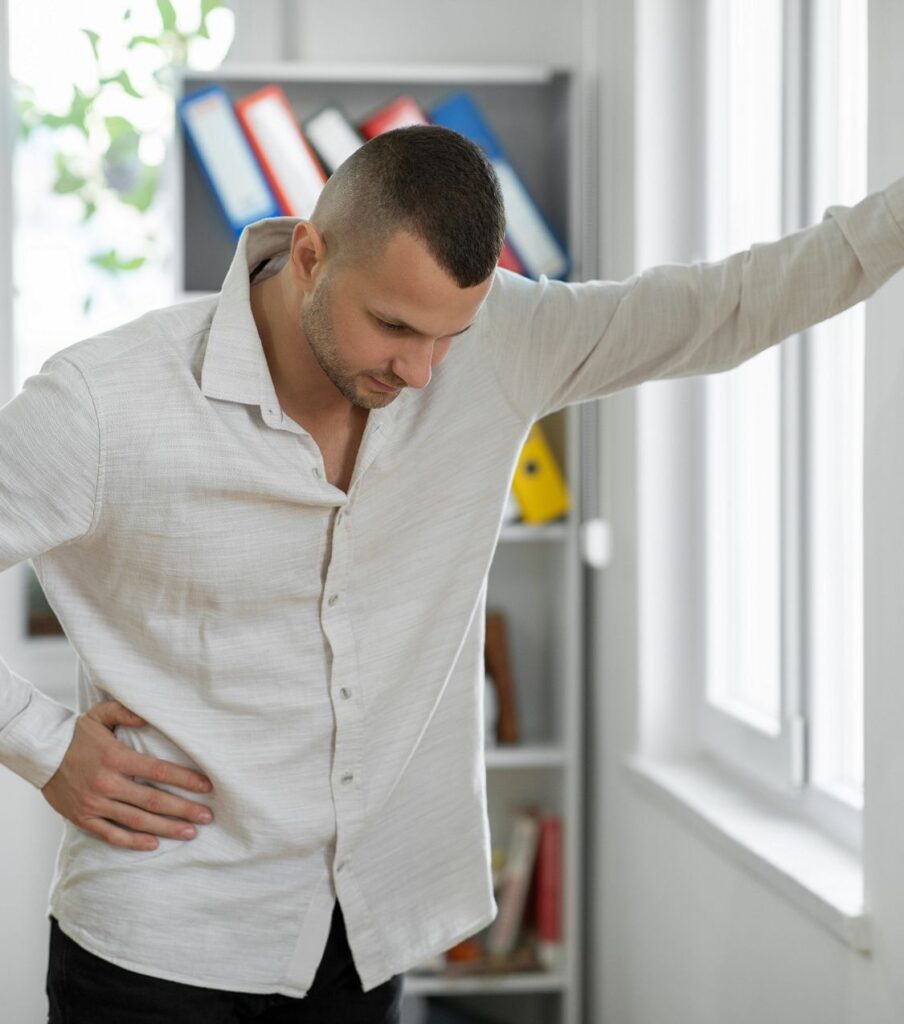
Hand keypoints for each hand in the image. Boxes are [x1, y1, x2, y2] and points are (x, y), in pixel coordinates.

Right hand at [41, 700, 213, 850]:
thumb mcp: (100, 713)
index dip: (186, 779)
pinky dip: (133, 841)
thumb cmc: (76, 733)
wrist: (40, 753)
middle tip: (207, 816)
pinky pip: (111, 834)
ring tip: (190, 832)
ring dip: (166, 828)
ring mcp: (95, 803)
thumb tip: (149, 718)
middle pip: (153, 800)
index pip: (159, 770)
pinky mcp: (83, 818)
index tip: (207, 786)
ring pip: (137, 821)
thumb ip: (126, 712)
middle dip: (184, 809)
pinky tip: (154, 844)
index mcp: (116, 757)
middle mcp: (107, 782)